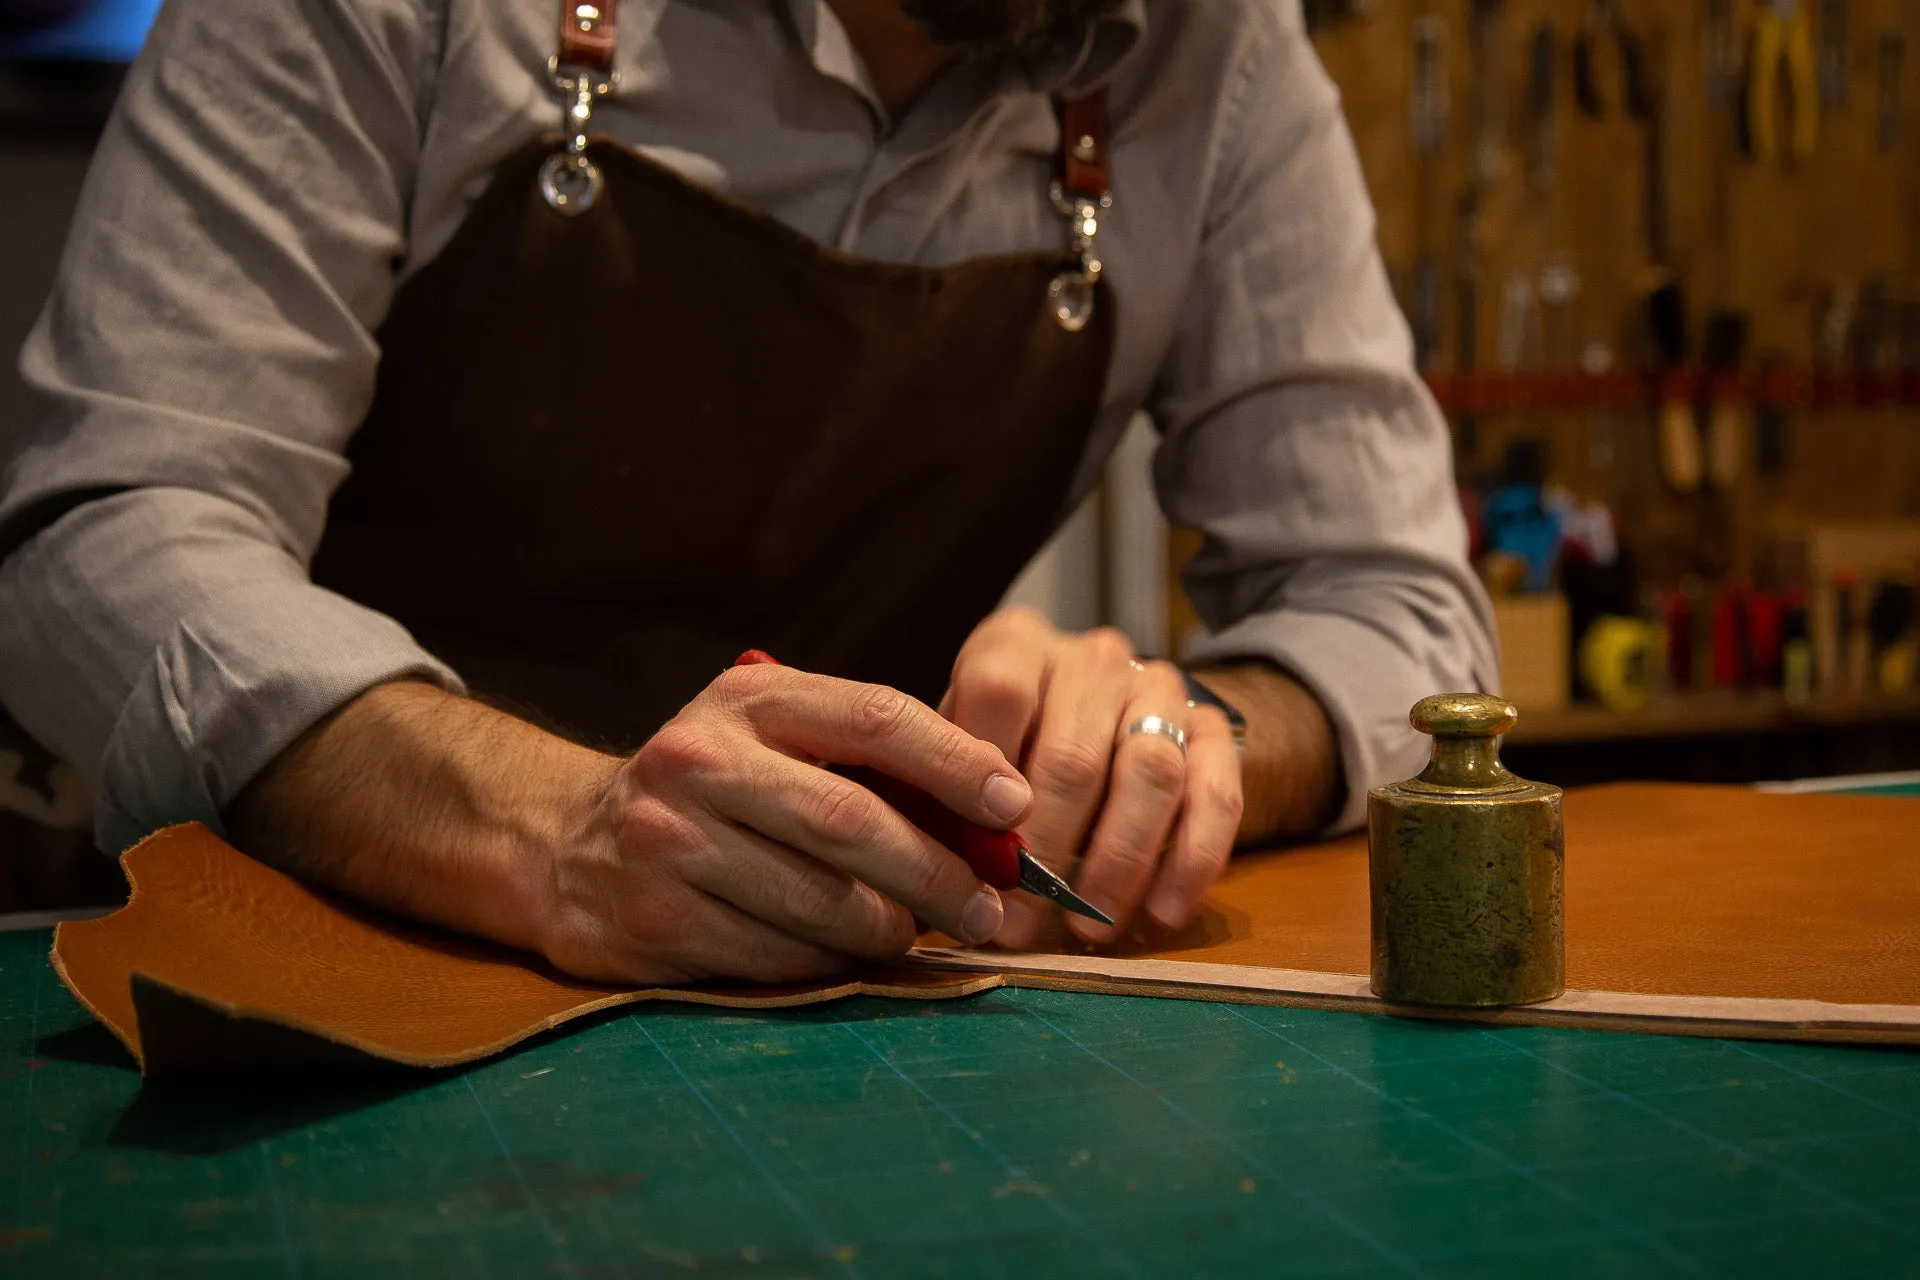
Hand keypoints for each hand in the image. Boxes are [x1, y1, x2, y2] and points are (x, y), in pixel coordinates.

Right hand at [543, 663, 1035, 982]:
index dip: (955, 761)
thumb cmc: (709, 791)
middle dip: (938, 872)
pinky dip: (828, 964)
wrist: (562, 844)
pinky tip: (842, 956)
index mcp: (748, 699)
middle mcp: (702, 760)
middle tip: (987, 908)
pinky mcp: (656, 921)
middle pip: (852, 820)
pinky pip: (777, 957)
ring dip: (888, 930)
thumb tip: (992, 824)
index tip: (1015, 804)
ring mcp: (671, 842)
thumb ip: (866, 764)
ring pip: (820, 903)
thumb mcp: (770, 740)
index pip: (874, 716)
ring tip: (912, 935)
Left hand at [941, 608, 1243, 946]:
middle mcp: (1091, 657)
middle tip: (1022, 924)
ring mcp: (1158, 688)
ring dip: (1119, 862)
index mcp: (1015, 646)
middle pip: (1074, 754)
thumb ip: (946, 796)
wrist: (1104, 721)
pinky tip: (1162, 914)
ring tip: (1089, 926)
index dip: (984, 779)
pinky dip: (1191, 861)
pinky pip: (1217, 794)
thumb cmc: (1003, 752)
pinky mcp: (1212, 728)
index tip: (980, 857)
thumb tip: (945, 870)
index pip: (997, 692)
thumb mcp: (958, 754)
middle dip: (1047, 852)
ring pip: (1151, 772)